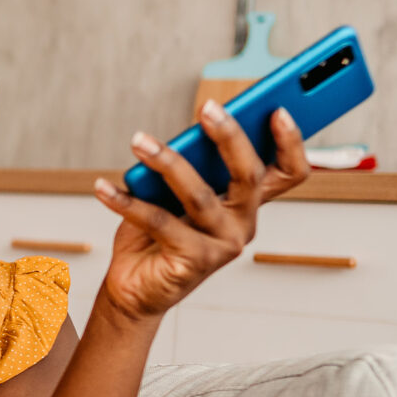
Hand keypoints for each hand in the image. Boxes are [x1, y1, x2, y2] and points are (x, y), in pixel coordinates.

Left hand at [91, 102, 311, 323]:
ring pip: (199, 195)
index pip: (290, 173)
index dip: (291, 143)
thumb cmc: (157, 235)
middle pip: (250, 175)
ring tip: (139, 141)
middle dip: (230, 137)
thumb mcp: (177, 193)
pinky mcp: (193, 262)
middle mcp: (243, 224)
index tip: (277, 110)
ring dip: (166, 162)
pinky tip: (104, 187)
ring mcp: (222, 245)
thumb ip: (192, 167)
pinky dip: (126, 202)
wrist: (135, 287)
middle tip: (206, 109)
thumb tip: (188, 135)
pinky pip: (158, 222)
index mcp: (247, 203)